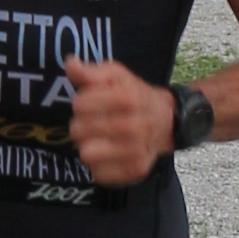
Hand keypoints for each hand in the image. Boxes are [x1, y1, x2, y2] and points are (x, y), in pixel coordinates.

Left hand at [59, 49, 177, 186]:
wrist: (168, 121)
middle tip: (93, 122)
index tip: (90, 103)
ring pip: (86, 154)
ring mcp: (136, 151)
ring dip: (88, 146)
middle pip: (79, 131)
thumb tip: (70, 63)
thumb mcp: (116, 75)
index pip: (80, 105)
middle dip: (81, 125)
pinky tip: (108, 154)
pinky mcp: (135, 171)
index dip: (80, 103)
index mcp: (128, 98)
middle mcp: (134, 126)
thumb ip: (92, 71)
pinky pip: (99, 174)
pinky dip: (99, 165)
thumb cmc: (135, 95)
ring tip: (99, 138)